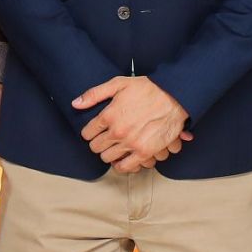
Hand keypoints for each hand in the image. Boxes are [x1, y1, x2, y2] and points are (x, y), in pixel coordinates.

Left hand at [74, 76, 190, 173]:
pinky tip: (124, 158)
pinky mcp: (144, 152)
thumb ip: (95, 94)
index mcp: (109, 115)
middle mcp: (117, 132)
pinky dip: (122, 165)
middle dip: (98, 143)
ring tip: (115, 147)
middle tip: (105, 139)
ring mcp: (131, 144)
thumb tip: (76, 104)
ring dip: (109, 153)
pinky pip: (125, 167)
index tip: (95, 131)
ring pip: (108, 158)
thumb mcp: (119, 84)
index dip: (90, 131)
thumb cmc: (148, 88)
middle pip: (96, 147)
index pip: (88, 133)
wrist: (174, 96)